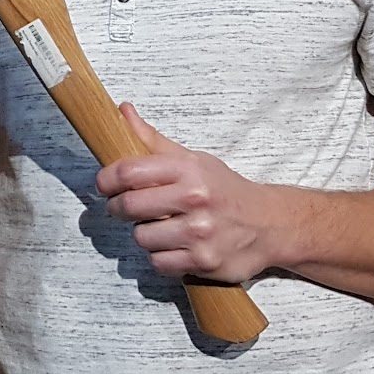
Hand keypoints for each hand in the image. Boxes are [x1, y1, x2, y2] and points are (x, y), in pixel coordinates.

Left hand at [94, 104, 283, 280]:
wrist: (269, 224)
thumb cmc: (225, 190)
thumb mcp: (194, 160)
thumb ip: (153, 141)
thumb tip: (122, 111)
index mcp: (188, 170)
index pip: (129, 171)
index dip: (106, 179)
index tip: (104, 185)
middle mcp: (194, 199)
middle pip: (129, 206)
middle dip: (117, 208)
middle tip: (122, 208)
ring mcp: (199, 233)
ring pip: (141, 237)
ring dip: (144, 234)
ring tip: (159, 227)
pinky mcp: (203, 262)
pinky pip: (158, 262)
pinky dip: (160, 257)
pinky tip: (173, 246)